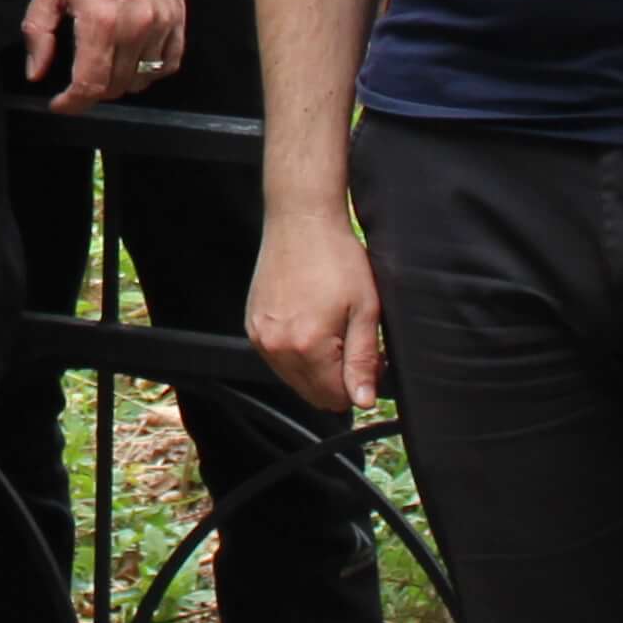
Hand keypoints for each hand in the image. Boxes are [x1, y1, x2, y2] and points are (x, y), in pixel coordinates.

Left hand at [24, 0, 185, 111]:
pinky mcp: (178, 16)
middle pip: (115, 86)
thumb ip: (39, 31)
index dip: (72, 103)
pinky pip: (169, 63)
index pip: (90, 85)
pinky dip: (151, 71)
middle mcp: (136, 26)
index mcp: (100, 20)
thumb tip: (36, 71)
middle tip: (76, 79)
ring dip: (119, 81)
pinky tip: (133, 61)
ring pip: (142, 79)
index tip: (60, 104)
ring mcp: (162, 23)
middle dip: (91, 91)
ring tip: (103, 65)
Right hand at [248, 212, 385, 411]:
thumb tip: (364, 401)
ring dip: (317, 368)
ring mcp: (260, 336)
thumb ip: (363, 360)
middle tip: (354, 343)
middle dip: (338, 379)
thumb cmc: (337, 258)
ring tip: (332, 330)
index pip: (336, 397)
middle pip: (313, 394)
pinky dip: (296, 353)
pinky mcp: (252, 325)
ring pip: (294, 380)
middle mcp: (277, 346)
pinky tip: (310, 324)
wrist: (301, 221)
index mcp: (308, 345)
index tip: (371, 359)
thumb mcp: (365, 309)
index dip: (360, 385)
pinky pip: (277, 359)